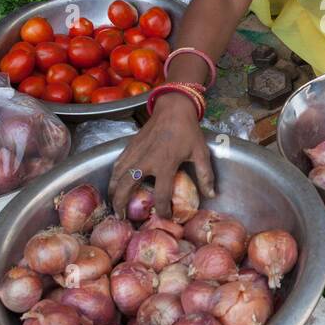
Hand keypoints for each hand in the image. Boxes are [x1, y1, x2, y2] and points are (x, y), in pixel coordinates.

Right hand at [108, 94, 214, 216]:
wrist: (173, 107)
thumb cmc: (188, 130)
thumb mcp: (201, 152)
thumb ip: (205, 174)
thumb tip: (211, 194)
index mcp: (165, 164)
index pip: (161, 195)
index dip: (162, 210)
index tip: (164, 217)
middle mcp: (146, 160)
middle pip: (127, 187)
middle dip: (122, 204)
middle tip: (122, 217)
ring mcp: (135, 153)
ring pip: (118, 176)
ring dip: (114, 192)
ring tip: (114, 205)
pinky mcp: (130, 146)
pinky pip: (117, 164)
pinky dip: (113, 177)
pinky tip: (114, 184)